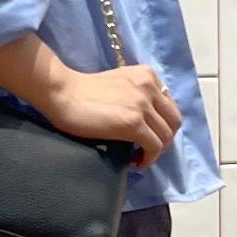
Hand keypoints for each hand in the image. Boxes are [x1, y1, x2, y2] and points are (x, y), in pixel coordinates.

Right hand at [41, 64, 181, 168]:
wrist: (63, 93)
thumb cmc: (83, 90)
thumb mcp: (120, 82)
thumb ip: (137, 94)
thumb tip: (148, 120)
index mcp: (148, 75)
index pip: (169, 105)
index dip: (161, 124)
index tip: (147, 135)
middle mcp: (150, 86)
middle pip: (174, 121)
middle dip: (164, 140)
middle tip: (147, 150)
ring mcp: (143, 105)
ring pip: (166, 136)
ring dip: (155, 152)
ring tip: (139, 158)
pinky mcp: (134, 123)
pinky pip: (153, 147)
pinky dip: (148, 159)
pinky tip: (135, 162)